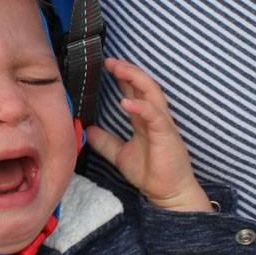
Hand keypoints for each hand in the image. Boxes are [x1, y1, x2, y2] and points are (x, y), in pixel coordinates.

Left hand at [86, 58, 211, 212]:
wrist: (168, 193)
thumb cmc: (150, 172)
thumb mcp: (119, 154)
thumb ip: (105, 141)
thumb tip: (87, 129)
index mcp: (144, 119)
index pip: (133, 92)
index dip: (122, 77)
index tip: (105, 65)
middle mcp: (154, 117)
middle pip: (143, 86)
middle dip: (127, 71)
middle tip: (109, 60)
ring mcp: (162, 124)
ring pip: (152, 94)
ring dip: (136, 79)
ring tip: (118, 69)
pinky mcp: (167, 135)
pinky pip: (155, 116)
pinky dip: (141, 107)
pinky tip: (126, 102)